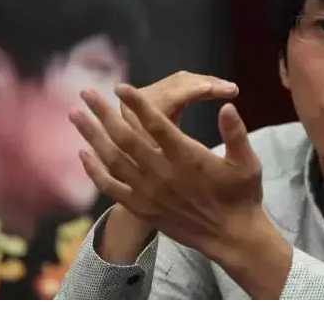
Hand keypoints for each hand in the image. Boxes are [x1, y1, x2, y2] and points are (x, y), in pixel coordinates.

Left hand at [70, 82, 268, 261]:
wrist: (230, 236)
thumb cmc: (240, 195)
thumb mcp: (247, 162)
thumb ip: (236, 132)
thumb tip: (228, 104)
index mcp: (187, 157)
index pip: (157, 123)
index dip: (137, 103)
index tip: (121, 86)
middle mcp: (163, 173)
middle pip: (125, 137)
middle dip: (103, 112)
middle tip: (86, 92)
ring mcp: (149, 192)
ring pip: (113, 158)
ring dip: (92, 135)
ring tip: (76, 115)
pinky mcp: (142, 207)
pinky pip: (111, 187)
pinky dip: (94, 169)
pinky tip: (83, 153)